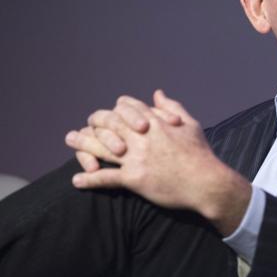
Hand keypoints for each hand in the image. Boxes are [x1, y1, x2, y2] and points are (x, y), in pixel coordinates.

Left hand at [65, 90, 250, 234]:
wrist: (206, 182)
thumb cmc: (200, 154)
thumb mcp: (190, 124)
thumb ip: (171, 107)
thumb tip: (157, 93)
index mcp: (154, 122)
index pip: (125, 107)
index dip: (113, 110)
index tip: (107, 116)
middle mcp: (141, 137)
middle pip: (108, 123)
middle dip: (91, 123)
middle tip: (80, 127)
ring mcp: (136, 158)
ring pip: (101, 147)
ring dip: (82, 144)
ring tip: (70, 141)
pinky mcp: (135, 179)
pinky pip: (106, 177)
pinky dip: (89, 179)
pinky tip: (77, 180)